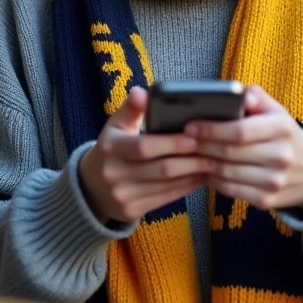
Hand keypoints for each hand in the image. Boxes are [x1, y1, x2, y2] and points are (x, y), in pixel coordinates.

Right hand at [78, 87, 211, 223]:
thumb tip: (141, 92)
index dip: (171, 143)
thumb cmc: (111, 150)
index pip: (144, 147)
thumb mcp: (115, 126)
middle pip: (161, 169)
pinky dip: (186, 188)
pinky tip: (200, 177)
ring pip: (166, 186)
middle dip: (190, 161)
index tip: (194, 138)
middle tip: (211, 152)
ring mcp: (123, 195)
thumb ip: (131, 109)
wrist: (91, 187)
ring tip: (211, 163)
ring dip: (192, 175)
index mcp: (110, 148)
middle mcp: (114, 174)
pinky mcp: (132, 211)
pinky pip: (166, 199)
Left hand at [188, 85, 302, 214]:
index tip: (190, 126)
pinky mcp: (267, 200)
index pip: (240, 130)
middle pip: (230, 153)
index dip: (211, 129)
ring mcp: (275, 181)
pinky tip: (206, 170)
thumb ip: (256, 97)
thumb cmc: (284, 135)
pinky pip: (231, 190)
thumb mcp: (277, 111)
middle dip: (202, 146)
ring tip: (189, 154)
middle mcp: (281, 156)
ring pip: (227, 173)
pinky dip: (214, 180)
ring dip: (204, 163)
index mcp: (282, 128)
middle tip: (183, 140)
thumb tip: (239, 93)